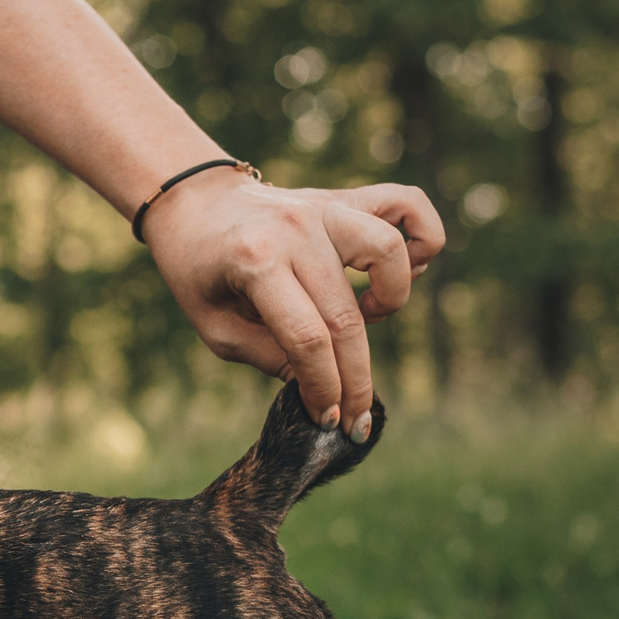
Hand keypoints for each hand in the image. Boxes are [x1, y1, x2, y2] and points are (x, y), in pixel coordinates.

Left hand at [142, 171, 444, 438]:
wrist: (195, 202)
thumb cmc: (199, 271)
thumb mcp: (215, 326)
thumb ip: (268, 357)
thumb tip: (323, 389)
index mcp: (254, 261)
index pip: (307, 339)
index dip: (324, 388)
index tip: (329, 420)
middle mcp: (296, 230)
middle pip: (346, 316)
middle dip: (356, 379)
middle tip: (356, 418)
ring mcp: (325, 207)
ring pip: (389, 252)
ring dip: (391, 300)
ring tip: (368, 316)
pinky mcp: (346, 198)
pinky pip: (409, 204)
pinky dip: (423, 238)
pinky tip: (407, 270)